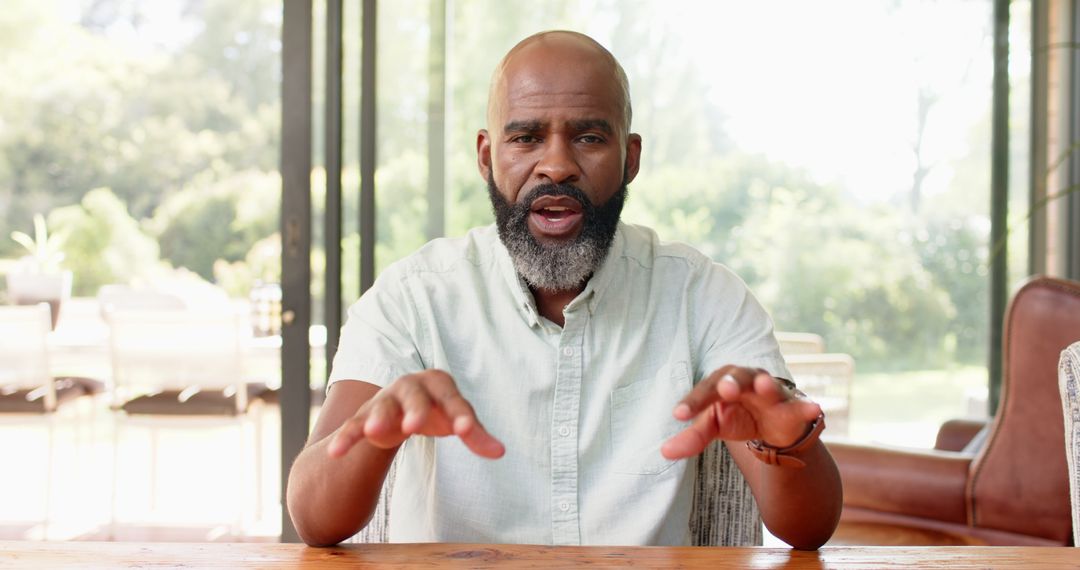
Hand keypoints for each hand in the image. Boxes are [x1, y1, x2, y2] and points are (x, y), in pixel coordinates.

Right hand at [326, 369, 504, 459]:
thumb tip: (501, 452)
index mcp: (439, 384)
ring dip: (376, 419)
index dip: (459, 415)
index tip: (465, 432)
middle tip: (414, 426)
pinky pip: (353, 427)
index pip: (452, 399)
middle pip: (414, 397)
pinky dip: (345, 438)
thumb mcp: (456, 421)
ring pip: (380, 408)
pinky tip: (335, 453)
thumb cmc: (437, 412)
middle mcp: (410, 387)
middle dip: (414, 410)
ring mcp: (385, 400)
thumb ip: (476, 435)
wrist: (402, 408)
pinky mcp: (363, 417)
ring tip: (372, 432)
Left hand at [660, 365, 821, 459]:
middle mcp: (747, 381)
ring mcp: (772, 393)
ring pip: (770, 386)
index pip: (705, 391)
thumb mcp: (714, 427)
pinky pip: (801, 406)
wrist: (774, 425)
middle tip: (725, 389)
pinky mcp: (793, 407)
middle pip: (738, 378)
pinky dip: (807, 406)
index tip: (679, 415)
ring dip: (767, 385)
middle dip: (732, 382)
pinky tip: (815, 408)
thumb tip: (665, 452)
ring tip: (764, 385)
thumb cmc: (738, 416)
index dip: (693, 402)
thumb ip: (692, 437)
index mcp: (723, 383)